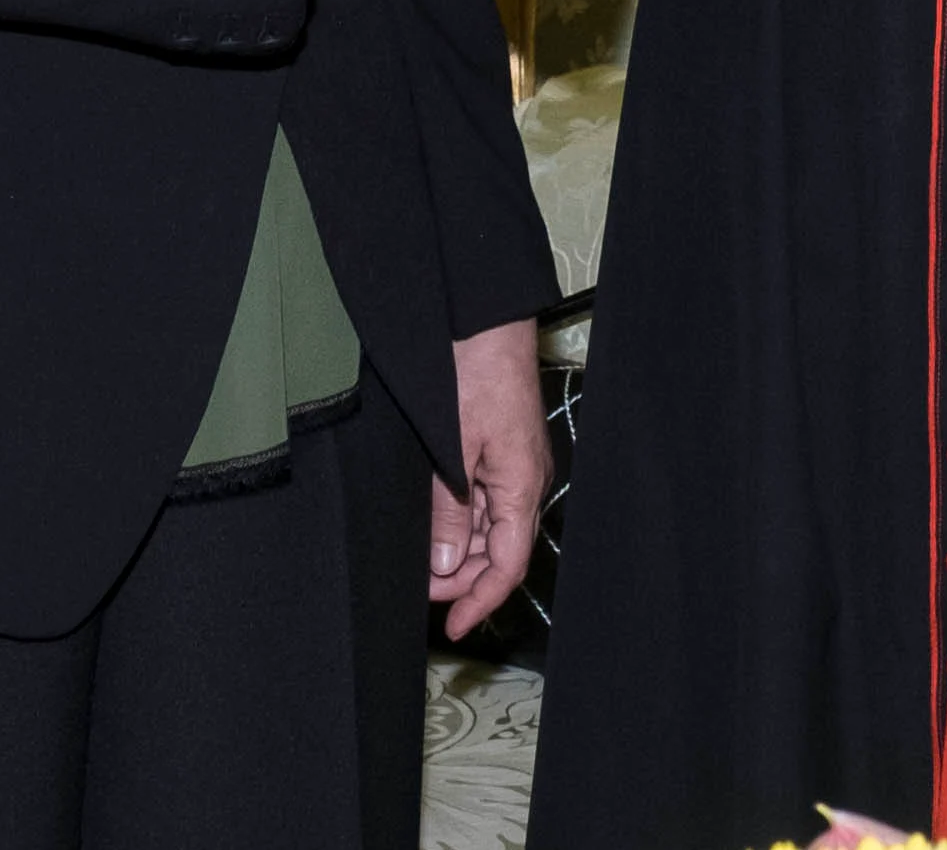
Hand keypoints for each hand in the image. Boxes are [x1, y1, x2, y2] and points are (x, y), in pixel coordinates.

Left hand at [430, 316, 548, 636]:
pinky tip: (435, 523)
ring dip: (458, 550)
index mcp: (522, 485)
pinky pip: (484, 501)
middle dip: (461, 577)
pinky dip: (460, 521)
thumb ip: (448, 510)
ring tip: (422, 558)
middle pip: (499, 552)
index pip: (508, 564)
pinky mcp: (501, 452)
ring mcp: (514, 467)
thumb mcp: (452, 448)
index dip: (480, 600)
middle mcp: (525, 482)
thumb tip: (444, 563)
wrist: (482, 321)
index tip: (453, 626)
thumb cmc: (475, 373)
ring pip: (489, 529)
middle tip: (420, 587)